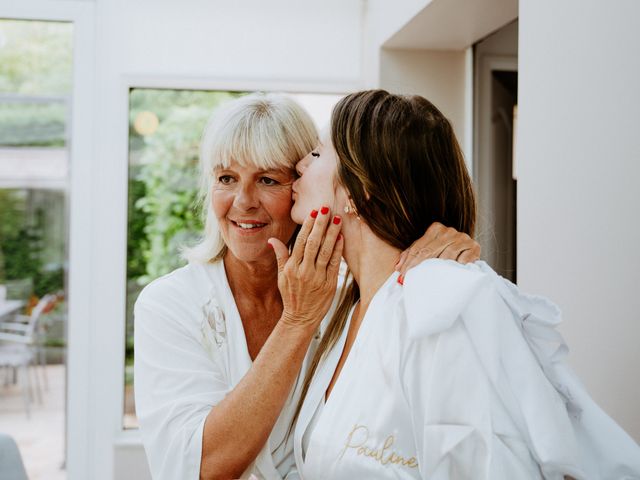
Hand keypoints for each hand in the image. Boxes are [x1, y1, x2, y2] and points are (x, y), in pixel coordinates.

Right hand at [269, 206, 343, 331]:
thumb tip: (272, 240)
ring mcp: (317, 278)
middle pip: (313, 243)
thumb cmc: (291, 296)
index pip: (300, 242)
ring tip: (337, 219)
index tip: (313, 213)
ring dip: (331, 234)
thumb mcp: (282, 276)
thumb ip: (280, 256)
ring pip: (325, 251)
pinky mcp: (329, 285)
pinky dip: (337, 250)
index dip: (307, 226)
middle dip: (320, 225)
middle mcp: (304, 271)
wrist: (300, 318)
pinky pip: (334, 264)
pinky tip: (341, 238)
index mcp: (292, 267)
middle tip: (326, 209)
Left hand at [395, 222, 479, 282]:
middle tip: (410, 280)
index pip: (419, 248)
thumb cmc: (443, 254)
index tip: (402, 276)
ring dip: (437, 269)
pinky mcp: (475, 247)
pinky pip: (464, 259)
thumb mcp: (427, 251)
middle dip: (418, 267)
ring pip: (446, 256)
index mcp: (435, 229)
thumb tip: (397, 267)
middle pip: (430, 251)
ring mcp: (463, 238)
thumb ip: (411, 255)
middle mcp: (449, 231)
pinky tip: (452, 275)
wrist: (468, 253)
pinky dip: (458, 267)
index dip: (409, 263)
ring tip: (429, 280)